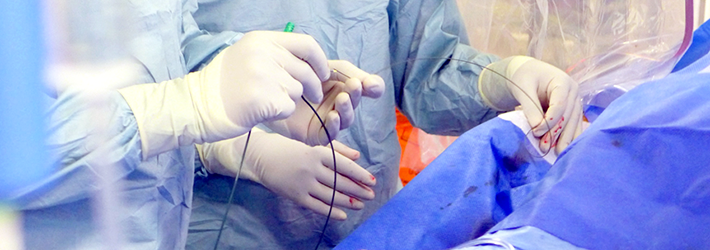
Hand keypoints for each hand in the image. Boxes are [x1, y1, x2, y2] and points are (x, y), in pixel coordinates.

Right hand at [118, 31, 329, 158]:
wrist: (197, 106)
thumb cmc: (222, 84)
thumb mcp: (245, 55)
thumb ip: (273, 53)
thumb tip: (305, 60)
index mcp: (261, 40)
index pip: (306, 44)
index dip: (320, 60)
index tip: (323, 73)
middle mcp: (263, 54)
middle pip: (305, 71)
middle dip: (313, 86)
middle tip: (312, 96)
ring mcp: (264, 76)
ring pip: (297, 91)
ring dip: (290, 100)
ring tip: (268, 101)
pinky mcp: (264, 98)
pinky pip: (287, 107)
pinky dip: (279, 113)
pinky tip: (262, 111)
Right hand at [198, 129, 376, 219]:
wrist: (262, 157)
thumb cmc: (291, 149)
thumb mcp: (313, 145)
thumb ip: (337, 150)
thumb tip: (357, 155)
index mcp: (318, 152)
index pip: (344, 165)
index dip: (360, 174)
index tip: (372, 180)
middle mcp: (312, 168)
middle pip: (341, 182)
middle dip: (358, 190)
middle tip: (371, 195)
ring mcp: (304, 183)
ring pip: (331, 195)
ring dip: (349, 202)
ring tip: (361, 204)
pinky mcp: (296, 195)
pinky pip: (318, 206)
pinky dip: (332, 211)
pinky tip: (343, 214)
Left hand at [264, 60, 384, 145]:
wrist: (266, 86)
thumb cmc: (296, 74)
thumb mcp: (325, 67)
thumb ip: (352, 72)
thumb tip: (379, 86)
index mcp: (341, 86)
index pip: (363, 88)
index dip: (369, 87)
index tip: (368, 83)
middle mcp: (337, 105)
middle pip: (355, 104)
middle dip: (356, 96)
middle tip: (353, 86)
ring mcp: (327, 120)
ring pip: (345, 120)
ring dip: (346, 110)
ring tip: (342, 99)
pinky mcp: (315, 135)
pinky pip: (330, 134)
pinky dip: (334, 126)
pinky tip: (332, 115)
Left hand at [479, 56, 582, 153]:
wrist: (528, 72)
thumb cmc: (524, 77)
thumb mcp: (523, 89)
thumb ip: (531, 108)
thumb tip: (538, 129)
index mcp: (562, 82)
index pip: (559, 105)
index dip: (549, 121)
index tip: (535, 132)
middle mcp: (573, 91)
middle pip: (568, 115)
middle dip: (556, 133)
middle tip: (544, 148)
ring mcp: (575, 101)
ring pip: (574, 122)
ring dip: (565, 138)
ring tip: (557, 154)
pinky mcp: (573, 109)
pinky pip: (574, 124)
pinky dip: (569, 136)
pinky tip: (565, 148)